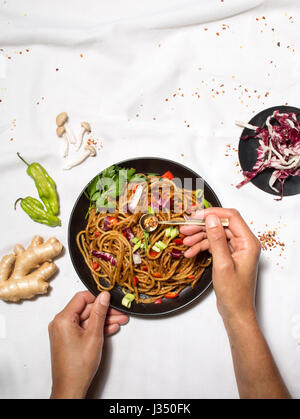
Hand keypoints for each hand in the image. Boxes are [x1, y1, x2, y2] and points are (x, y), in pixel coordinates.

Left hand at [49, 290, 128, 398]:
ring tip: (119, 320)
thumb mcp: (94, 335)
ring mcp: (63, 332)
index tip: (109, 298)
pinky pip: (83, 328)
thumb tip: (103, 296)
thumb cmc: (78, 366)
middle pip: (85, 309)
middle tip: (119, 312)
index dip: (97, 296)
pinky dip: (95, 328)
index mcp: (63, 319)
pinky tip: (109, 328)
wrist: (70, 388)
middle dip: (104, 310)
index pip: (81, 298)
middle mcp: (60, 323)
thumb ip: (99, 312)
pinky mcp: (68, 339)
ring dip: (102, 319)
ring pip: (86, 319)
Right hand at [180, 208, 260, 323]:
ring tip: (185, 241)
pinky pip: (214, 245)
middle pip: (221, 225)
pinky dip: (202, 247)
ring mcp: (236, 249)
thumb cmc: (234, 293)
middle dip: (202, 226)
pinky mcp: (229, 256)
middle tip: (185, 229)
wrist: (236, 312)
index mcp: (248, 242)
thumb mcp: (223, 264)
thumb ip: (217, 239)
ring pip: (216, 234)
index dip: (213, 214)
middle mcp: (244, 243)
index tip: (196, 216)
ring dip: (199, 237)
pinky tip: (191, 252)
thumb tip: (212, 218)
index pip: (231, 217)